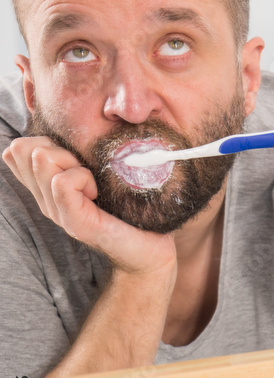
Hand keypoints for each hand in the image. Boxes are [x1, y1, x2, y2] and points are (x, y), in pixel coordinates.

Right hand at [2, 137, 176, 275]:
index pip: (17, 150)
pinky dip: (84, 178)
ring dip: (73, 162)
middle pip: (24, 148)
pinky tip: (99, 193)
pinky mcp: (75, 222)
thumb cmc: (134, 210)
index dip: (45, 142)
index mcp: (48, 188)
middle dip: (59, 147)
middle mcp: (46, 200)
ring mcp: (57, 212)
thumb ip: (84, 157)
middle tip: (89, 171)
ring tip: (95, 183)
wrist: (152, 250)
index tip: (78, 159)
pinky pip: (62, 182)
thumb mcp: (104, 175)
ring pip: (41, 159)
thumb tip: (77, 128)